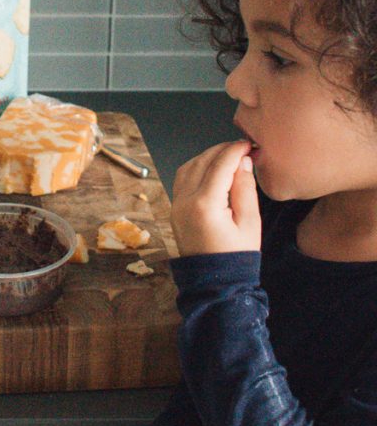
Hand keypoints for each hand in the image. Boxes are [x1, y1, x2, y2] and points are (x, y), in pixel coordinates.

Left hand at [171, 140, 260, 255]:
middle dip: (222, 150)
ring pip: (188, 168)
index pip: (220, 165)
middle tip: (242, 148)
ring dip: (207, 157)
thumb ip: (245, 188)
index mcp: (205, 205)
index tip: (250, 144)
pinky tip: (212, 170)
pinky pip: (181, 180)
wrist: (214, 281)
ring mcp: (176, 205)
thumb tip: (243, 161)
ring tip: (229, 157)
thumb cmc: (237, 255)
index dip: (236, 150)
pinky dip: (196, 168)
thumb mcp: (250, 221)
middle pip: (201, 162)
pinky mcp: (174, 209)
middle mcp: (185, 201)